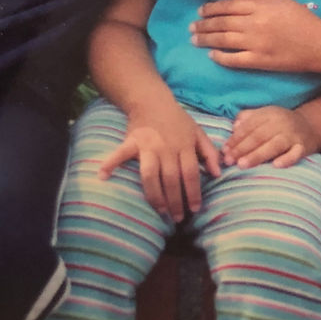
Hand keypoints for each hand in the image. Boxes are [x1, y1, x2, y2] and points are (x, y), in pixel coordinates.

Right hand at [99, 103, 220, 219]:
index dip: (193, 193)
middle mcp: (167, 147)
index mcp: (185, 145)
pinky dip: (110, 163)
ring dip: (155, 195)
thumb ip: (210, 153)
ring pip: (150, 174)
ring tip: (160, 210)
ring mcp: (148, 145)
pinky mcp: (132, 142)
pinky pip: (120, 154)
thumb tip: (217, 174)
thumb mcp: (198, 132)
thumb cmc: (178, 120)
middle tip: (177, 218)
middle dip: (175, 201)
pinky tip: (102, 176)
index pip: (190, 173)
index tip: (195, 209)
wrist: (153, 101)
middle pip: (171, 179)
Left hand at [192, 0, 320, 72]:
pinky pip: (234, 60)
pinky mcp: (259, 61)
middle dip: (203, 25)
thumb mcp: (281, 0)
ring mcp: (256, 44)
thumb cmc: (302, 20)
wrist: (319, 44)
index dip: (210, 8)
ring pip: (223, 40)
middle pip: (221, 23)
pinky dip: (220, 57)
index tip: (200, 11)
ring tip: (194, 40)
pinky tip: (212, 56)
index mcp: (259, 7)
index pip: (227, 6)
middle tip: (191, 27)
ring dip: (206, 40)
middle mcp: (254, 24)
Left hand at [224, 106, 318, 168]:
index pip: (249, 126)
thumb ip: (248, 118)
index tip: (224, 151)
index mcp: (269, 114)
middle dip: (242, 149)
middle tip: (229, 160)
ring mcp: (293, 135)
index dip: (236, 138)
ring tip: (242, 165)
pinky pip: (296, 153)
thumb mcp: (265, 115)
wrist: (310, 126)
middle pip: (259, 136)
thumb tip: (234, 127)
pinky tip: (276, 166)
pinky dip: (287, 159)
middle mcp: (281, 123)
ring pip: (274, 145)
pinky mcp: (304, 147)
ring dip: (257, 155)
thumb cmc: (281, 124)